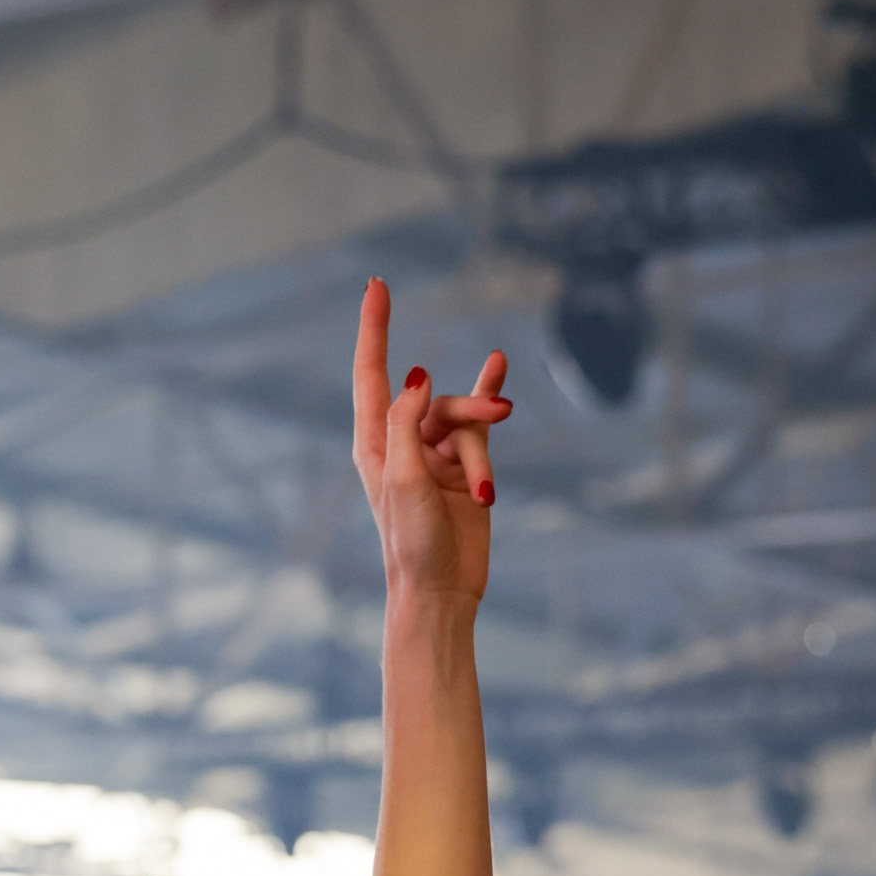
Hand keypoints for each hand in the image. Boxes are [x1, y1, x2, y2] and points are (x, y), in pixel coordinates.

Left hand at [351, 278, 509, 607]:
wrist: (441, 590)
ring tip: (485, 488)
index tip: (377, 285)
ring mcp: (434, 453)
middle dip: (470, 405)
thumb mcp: (404, 478)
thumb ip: (408, 422)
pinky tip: (498, 363)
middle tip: (502, 415)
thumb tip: (418, 376)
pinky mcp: (465, 466)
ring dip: (481, 449)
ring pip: (466, 420)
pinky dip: (489, 396)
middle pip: (436, 398)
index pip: (373, 373)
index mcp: (374, 443)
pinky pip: (479, 423)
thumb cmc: (412, 542)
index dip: (374, 328)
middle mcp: (401, 442)